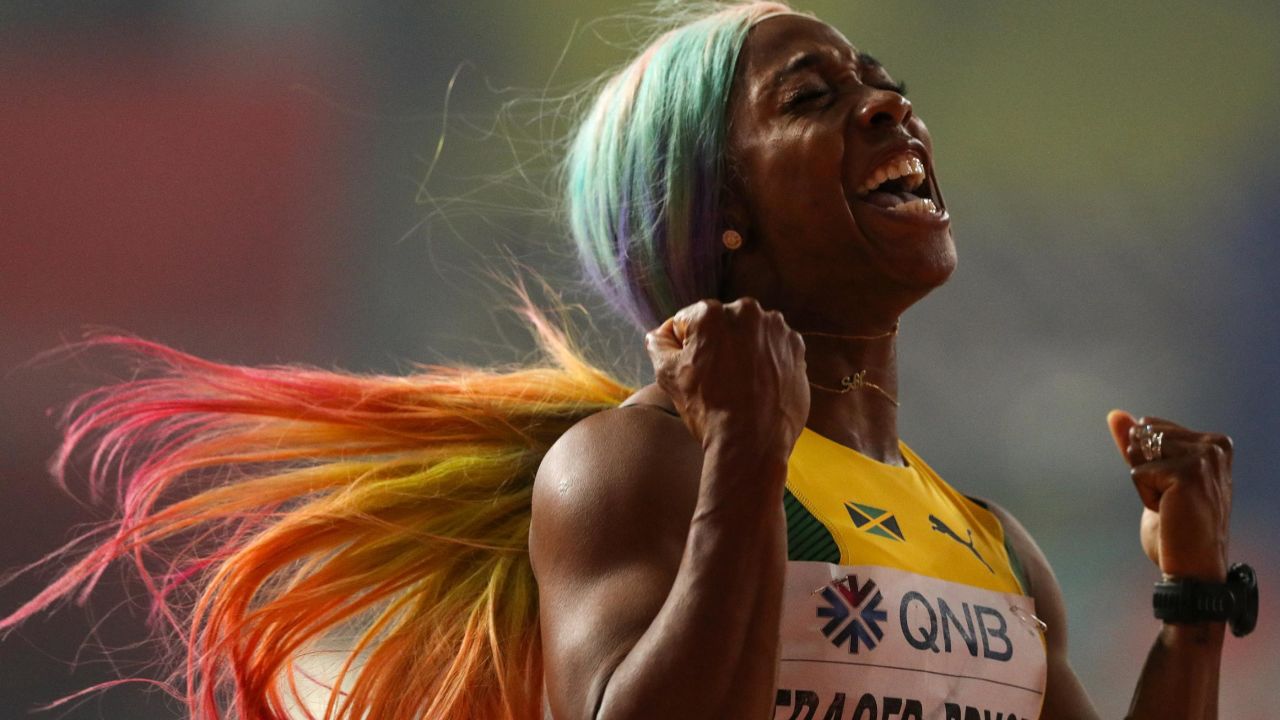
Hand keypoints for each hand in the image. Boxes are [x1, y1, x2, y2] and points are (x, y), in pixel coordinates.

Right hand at [644, 297, 808, 457]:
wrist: (753, 442)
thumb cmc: (709, 409)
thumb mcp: (667, 375)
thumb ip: (657, 343)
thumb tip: (662, 333)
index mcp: (710, 313)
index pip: (686, 323)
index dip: (684, 349)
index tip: (693, 371)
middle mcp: (746, 311)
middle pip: (721, 325)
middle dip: (716, 346)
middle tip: (715, 380)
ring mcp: (776, 329)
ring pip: (749, 335)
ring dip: (743, 352)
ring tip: (739, 385)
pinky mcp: (796, 347)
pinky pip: (773, 348)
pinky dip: (766, 362)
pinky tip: (758, 385)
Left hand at [1106, 410, 1232, 581]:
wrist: (1192, 565)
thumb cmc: (1176, 525)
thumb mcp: (1154, 477)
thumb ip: (1137, 444)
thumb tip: (1115, 414)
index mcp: (1214, 442)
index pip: (1151, 427)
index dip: (1148, 461)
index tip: (1173, 489)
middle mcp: (1214, 445)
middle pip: (1143, 435)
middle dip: (1144, 468)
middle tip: (1171, 500)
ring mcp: (1204, 457)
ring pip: (1139, 451)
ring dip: (1145, 482)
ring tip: (1171, 505)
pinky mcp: (1188, 472)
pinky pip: (1138, 472)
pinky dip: (1145, 495)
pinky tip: (1170, 512)